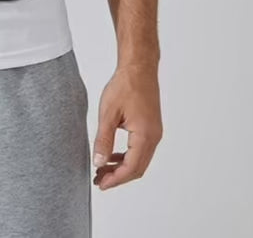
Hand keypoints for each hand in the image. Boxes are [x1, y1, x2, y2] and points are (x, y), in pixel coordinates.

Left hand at [92, 62, 162, 189]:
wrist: (139, 67)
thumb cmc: (125, 85)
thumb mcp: (108, 113)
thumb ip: (103, 139)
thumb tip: (99, 162)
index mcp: (145, 136)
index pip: (131, 168)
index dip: (115, 179)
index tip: (100, 184)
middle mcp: (154, 137)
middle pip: (137, 168)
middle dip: (118, 177)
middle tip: (99, 180)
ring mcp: (154, 132)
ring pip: (140, 160)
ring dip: (122, 167)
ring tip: (102, 169)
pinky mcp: (151, 127)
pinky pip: (141, 149)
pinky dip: (127, 156)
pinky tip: (113, 154)